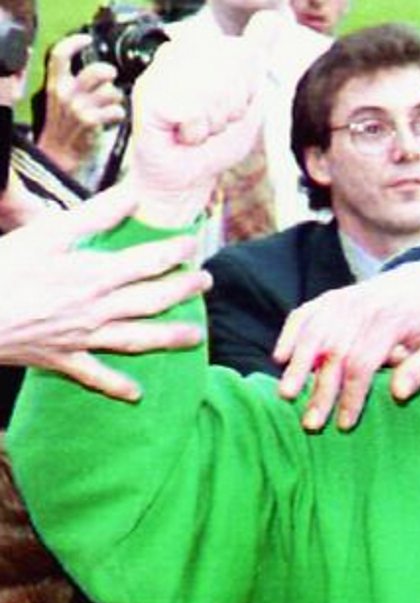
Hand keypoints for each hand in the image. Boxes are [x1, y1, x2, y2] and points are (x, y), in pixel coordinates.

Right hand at [0, 184, 210, 400]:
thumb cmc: (5, 268)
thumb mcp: (47, 233)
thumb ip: (94, 214)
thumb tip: (133, 196)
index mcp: (94, 275)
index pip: (147, 262)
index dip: (174, 252)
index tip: (193, 243)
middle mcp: (96, 308)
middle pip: (151, 300)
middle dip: (182, 291)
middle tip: (206, 282)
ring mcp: (81, 337)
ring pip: (136, 338)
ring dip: (168, 338)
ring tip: (196, 338)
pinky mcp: (60, 359)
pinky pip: (95, 376)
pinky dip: (116, 386)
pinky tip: (136, 395)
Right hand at [36, 34, 125, 176]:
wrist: (58, 153)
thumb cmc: (64, 124)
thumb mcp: (60, 99)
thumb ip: (74, 82)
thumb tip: (100, 70)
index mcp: (56, 84)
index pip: (59, 55)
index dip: (74, 43)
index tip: (87, 39)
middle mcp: (66, 93)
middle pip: (95, 71)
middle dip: (109, 71)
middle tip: (111, 76)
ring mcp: (79, 107)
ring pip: (110, 91)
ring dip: (116, 97)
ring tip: (111, 105)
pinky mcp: (91, 122)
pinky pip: (116, 110)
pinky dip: (119, 114)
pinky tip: (112, 118)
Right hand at [126, 13, 279, 227]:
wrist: (190, 178)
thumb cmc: (216, 141)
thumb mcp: (250, 98)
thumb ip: (258, 56)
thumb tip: (275, 17)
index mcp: (202, 48)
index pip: (247, 53)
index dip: (247, 91)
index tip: (229, 108)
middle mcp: (177, 52)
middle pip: (231, 68)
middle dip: (231, 107)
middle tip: (212, 122)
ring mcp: (159, 71)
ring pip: (212, 88)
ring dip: (214, 121)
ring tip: (198, 129)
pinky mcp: (146, 94)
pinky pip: (191, 109)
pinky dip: (196, 131)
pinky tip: (182, 135)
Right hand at [274, 260, 419, 429]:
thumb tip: (398, 394)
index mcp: (391, 321)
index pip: (363, 363)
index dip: (352, 396)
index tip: (345, 424)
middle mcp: (363, 308)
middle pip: (334, 354)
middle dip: (321, 392)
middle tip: (310, 424)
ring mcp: (344, 299)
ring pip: (313, 334)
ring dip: (297, 365)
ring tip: (286, 395)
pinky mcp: (331, 297)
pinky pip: (304, 314)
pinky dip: (290, 334)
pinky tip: (281, 358)